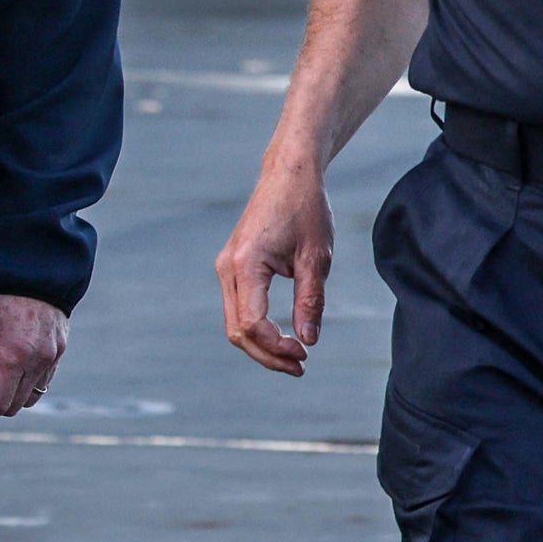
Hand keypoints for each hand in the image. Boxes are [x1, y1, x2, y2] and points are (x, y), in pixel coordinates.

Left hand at [0, 295, 66, 438]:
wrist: (33, 264)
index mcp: (15, 355)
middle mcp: (39, 360)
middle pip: (11, 405)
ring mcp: (53, 356)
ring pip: (28, 397)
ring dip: (5, 394)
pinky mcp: (59, 349)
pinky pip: (41, 381)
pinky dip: (21, 384)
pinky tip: (5, 365)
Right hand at [216, 165, 336, 377]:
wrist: (288, 175)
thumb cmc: (305, 209)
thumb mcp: (316, 258)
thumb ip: (310, 301)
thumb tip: (308, 341)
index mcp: (246, 264)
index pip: (251, 322)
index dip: (275, 347)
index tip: (305, 354)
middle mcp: (227, 269)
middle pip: (236, 331)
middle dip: (267, 354)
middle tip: (301, 366)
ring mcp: (226, 269)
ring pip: (234, 323)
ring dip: (261, 344)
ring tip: (295, 356)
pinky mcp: (233, 268)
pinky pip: (238, 308)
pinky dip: (257, 328)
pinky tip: (282, 334)